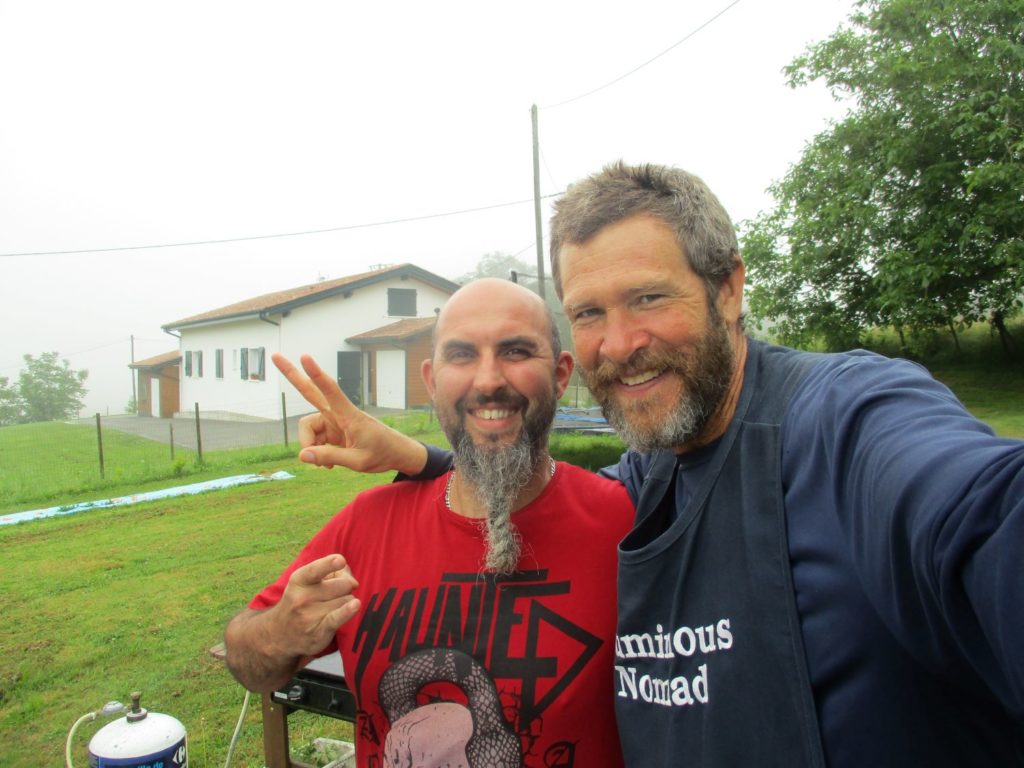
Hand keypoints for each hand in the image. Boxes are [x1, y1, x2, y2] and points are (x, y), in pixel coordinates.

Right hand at [267, 554, 360, 658]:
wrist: (280, 634)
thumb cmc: (302, 601)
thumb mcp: (308, 581)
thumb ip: (333, 573)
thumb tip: (353, 581)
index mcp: (299, 580)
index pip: (315, 570)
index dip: (329, 564)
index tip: (340, 560)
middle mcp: (302, 598)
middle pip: (342, 585)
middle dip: (347, 586)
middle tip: (338, 593)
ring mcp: (309, 616)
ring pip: (346, 600)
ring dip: (346, 602)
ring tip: (334, 606)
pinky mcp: (319, 632)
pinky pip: (338, 617)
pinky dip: (348, 611)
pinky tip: (355, 605)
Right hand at [273, 353, 427, 473]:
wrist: (396, 454)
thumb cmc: (382, 454)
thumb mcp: (358, 461)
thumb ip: (330, 457)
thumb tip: (302, 455)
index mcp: (348, 415)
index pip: (330, 390)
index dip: (316, 374)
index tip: (305, 356)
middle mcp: (337, 414)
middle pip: (310, 392)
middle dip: (292, 375)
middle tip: (274, 356)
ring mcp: (333, 422)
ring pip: (308, 429)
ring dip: (310, 446)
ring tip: (325, 466)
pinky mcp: (332, 431)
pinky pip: (314, 440)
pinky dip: (316, 452)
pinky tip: (328, 465)